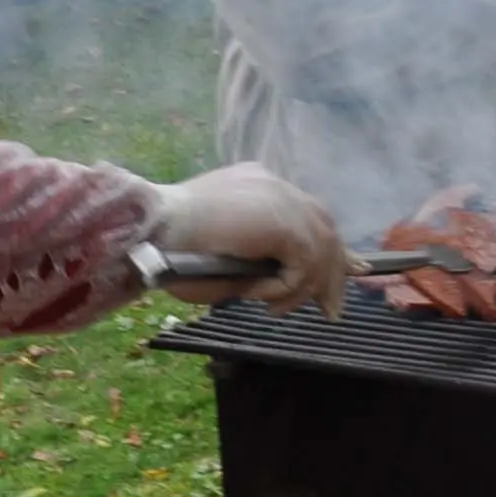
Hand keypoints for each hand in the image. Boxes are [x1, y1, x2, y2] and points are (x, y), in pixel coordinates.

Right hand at [142, 161, 351, 316]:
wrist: (151, 233)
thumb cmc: (170, 251)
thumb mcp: (223, 257)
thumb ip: (256, 262)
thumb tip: (282, 283)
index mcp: (258, 186)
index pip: (306, 213)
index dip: (325, 245)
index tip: (344, 271)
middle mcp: (274, 185)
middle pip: (323, 227)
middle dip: (334, 269)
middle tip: (332, 309)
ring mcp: (280, 198)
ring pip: (319, 250)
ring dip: (301, 290)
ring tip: (275, 311)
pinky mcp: (283, 222)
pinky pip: (304, 264)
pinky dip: (285, 288)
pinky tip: (259, 296)